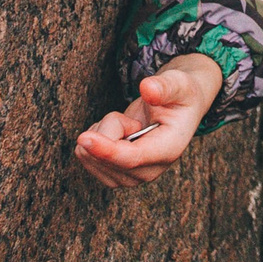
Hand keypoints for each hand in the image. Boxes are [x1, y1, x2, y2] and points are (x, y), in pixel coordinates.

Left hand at [74, 53, 221, 188]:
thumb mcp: (179, 84)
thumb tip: (147, 89)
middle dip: (109, 128)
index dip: (107, 150)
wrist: (175, 109)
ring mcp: (131, 178)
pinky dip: (95, 140)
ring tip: (126, 123)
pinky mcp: (116, 176)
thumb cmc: (179, 96)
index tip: (84, 137)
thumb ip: (165, 86)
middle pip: (108, 157)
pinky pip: (88, 159)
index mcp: (169, 150)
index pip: (132, 158)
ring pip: (93, 158)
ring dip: (102, 133)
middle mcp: (150, 171)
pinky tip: (114, 132)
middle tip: (132, 119)